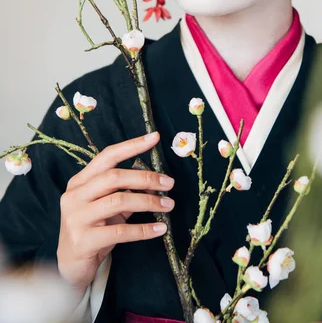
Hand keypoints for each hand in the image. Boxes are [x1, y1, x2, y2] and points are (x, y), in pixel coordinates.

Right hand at [57, 131, 174, 295]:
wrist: (70, 265)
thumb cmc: (93, 229)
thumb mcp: (110, 207)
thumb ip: (128, 192)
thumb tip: (157, 181)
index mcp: (80, 181)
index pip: (107, 156)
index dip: (131, 145)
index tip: (155, 138)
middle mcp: (75, 195)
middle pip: (114, 177)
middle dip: (145, 177)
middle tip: (169, 183)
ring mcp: (76, 217)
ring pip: (118, 201)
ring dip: (148, 202)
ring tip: (168, 205)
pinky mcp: (83, 241)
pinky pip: (120, 231)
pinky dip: (143, 229)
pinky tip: (160, 229)